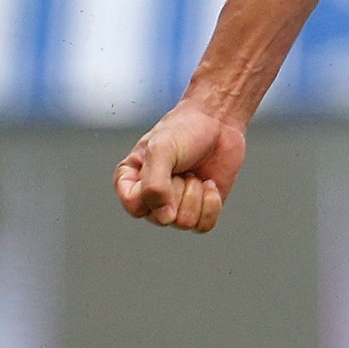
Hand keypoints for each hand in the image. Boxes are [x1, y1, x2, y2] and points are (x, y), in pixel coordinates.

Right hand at [114, 99, 246, 232]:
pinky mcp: (199, 210)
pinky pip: (203, 226)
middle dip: (179, 189)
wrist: (218, 121)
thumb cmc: (184, 130)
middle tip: (182, 166)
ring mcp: (175, 207)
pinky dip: (211, 203)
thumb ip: (154, 186)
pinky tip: (210, 184)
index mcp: (130, 183)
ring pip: (184, 223)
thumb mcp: (161, 150)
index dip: (154, 192)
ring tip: (194, 173)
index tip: (164, 167)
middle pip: (162, 218)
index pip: (136, 207)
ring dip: (196, 194)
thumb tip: (164, 219)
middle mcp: (150, 199)